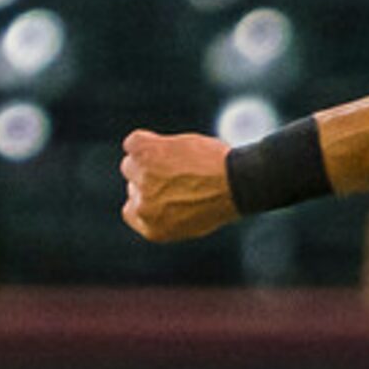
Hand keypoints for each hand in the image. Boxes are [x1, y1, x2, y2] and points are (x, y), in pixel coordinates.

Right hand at [121, 130, 236, 240]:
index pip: (132, 211)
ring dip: (150, 158)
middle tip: (179, 171)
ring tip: (179, 159)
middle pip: (134, 183)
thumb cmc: (224, 200)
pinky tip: (169, 145)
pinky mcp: (143, 153)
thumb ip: (166, 215)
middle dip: (152, 176)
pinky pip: (133, 142)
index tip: (163, 189)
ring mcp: (141, 179)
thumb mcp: (192, 221)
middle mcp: (143, 208)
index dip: (146, 197)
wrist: (237, 182)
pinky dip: (147, 140)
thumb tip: (153, 199)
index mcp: (153, 229)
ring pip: (133, 162)